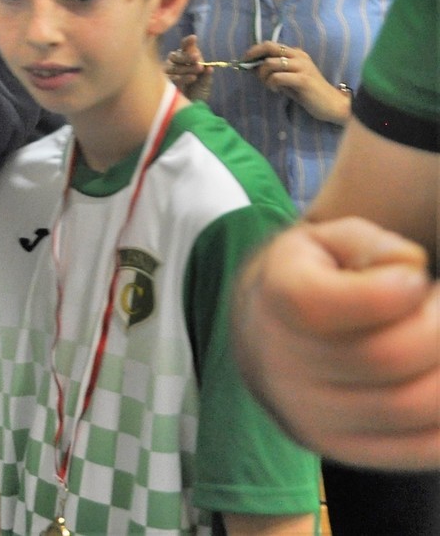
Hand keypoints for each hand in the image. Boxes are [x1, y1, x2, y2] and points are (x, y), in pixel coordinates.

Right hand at [165, 34, 211, 100]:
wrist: (191, 107)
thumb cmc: (198, 91)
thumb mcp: (205, 82)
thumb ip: (206, 75)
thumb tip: (209, 68)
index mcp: (185, 58)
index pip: (184, 47)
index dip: (188, 43)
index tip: (194, 38)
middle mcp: (174, 63)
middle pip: (177, 55)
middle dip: (187, 56)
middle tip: (197, 57)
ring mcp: (168, 72)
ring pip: (175, 66)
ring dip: (187, 67)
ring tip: (199, 69)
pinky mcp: (164, 83)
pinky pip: (173, 78)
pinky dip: (183, 77)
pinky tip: (192, 77)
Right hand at [235, 217, 439, 469]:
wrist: (271, 340)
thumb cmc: (317, 280)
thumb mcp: (330, 242)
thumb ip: (372, 245)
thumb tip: (411, 268)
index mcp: (277, 302)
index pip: (330, 305)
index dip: (395, 288)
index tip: (413, 277)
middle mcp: (283, 367)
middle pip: (388, 356)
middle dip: (437, 327)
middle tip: (437, 307)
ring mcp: (312, 418)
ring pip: (412, 406)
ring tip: (437, 342)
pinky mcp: (346, 451)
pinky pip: (423, 448)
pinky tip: (438, 378)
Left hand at [243, 41, 348, 122]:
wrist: (332, 104)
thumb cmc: (308, 93)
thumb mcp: (288, 79)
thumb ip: (274, 72)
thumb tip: (251, 67)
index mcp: (296, 53)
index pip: (270, 44)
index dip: (254, 51)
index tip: (245, 61)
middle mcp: (299, 56)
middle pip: (269, 47)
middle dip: (254, 57)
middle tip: (250, 70)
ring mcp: (302, 66)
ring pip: (270, 63)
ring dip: (263, 76)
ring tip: (270, 85)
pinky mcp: (303, 79)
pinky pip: (277, 77)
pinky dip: (272, 84)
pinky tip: (277, 91)